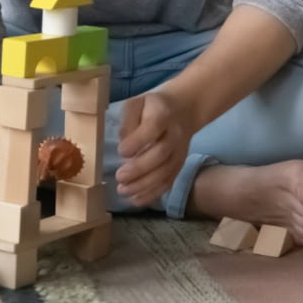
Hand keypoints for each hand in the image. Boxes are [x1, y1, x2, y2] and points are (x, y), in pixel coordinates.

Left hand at [116, 90, 194, 206]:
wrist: (183, 110)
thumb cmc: (151, 107)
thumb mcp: (136, 102)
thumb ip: (128, 119)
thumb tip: (122, 141)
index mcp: (163, 114)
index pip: (153, 128)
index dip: (137, 141)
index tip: (121, 151)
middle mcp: (175, 135)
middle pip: (161, 154)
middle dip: (139, 168)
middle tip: (119, 177)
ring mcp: (179, 152)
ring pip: (165, 172)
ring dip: (144, 185)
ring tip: (123, 190)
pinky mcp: (179, 165)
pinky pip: (168, 182)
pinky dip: (152, 193)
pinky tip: (135, 199)